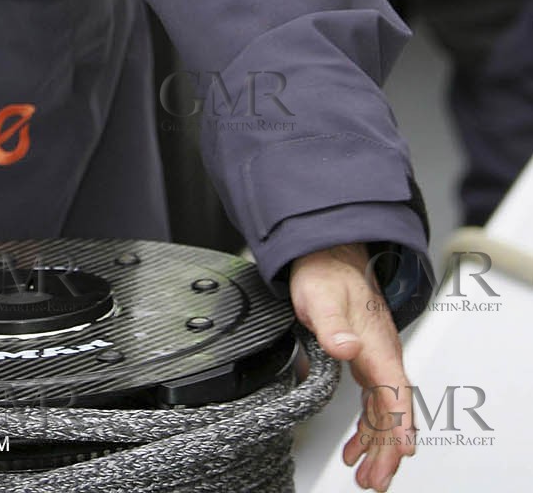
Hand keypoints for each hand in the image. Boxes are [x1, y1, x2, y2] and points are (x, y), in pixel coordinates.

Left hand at [289, 242, 415, 492]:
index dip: (400, 425)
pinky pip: (372, 403)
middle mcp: (381, 356)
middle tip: (376, 481)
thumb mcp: (322, 298)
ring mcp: (374, 360)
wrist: (325, 253)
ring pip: (383, 413)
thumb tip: (347, 347)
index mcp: (378, 345)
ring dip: (378, 446)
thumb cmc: (325, 273)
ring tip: (366, 476)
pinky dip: (366, 429)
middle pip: (393, 412)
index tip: (402, 453)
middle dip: (388, 450)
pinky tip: (355, 447)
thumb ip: (333, 324)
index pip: (396, 393)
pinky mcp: (363, 360)